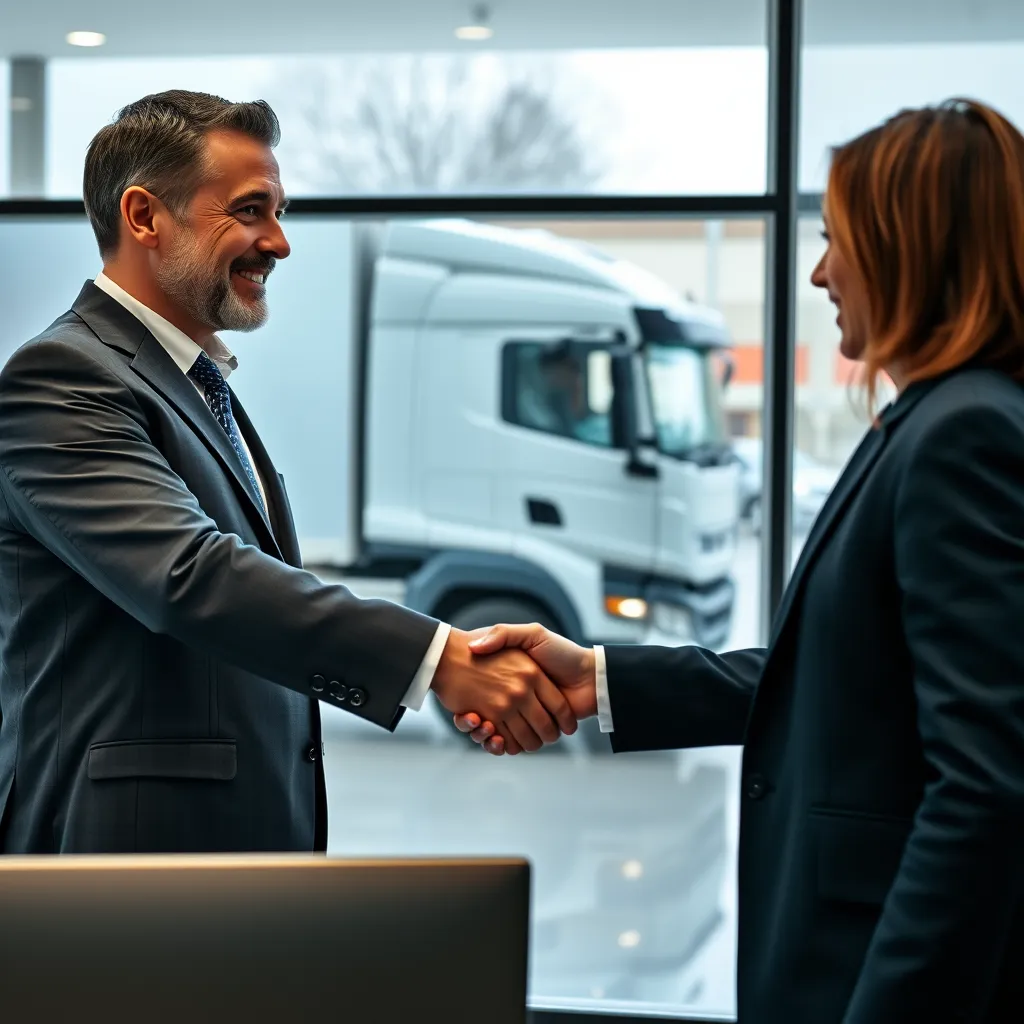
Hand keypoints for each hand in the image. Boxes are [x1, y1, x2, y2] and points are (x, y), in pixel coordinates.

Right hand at [454, 624, 596, 754]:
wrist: (591, 676)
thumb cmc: (563, 653)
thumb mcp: (532, 634)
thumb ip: (505, 634)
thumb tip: (474, 647)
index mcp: (511, 678)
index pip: (482, 692)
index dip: (471, 698)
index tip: (462, 700)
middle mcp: (517, 698)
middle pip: (487, 715)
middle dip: (478, 723)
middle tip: (473, 719)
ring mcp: (525, 716)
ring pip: (496, 733)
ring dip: (487, 736)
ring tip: (482, 728)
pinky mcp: (534, 731)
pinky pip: (511, 744)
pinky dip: (500, 746)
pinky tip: (495, 739)